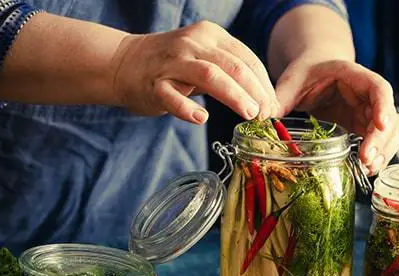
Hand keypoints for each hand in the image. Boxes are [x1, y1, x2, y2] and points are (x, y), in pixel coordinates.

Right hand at [111, 21, 278, 122]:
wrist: (124, 62)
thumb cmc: (173, 65)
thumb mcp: (204, 57)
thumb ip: (231, 72)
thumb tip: (265, 100)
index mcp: (210, 35)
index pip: (246, 58)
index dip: (264, 84)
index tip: (274, 106)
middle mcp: (193, 44)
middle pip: (233, 66)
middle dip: (255, 92)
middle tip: (266, 114)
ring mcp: (172, 63)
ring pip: (210, 75)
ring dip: (233, 95)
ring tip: (249, 114)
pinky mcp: (154, 84)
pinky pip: (172, 96)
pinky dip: (187, 108)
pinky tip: (202, 118)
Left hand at [275, 57, 398, 174]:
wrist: (314, 70)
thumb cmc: (306, 72)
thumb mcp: (291, 82)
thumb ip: (280, 98)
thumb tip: (262, 118)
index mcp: (353, 75)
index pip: (378, 88)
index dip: (383, 106)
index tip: (380, 125)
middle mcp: (368, 94)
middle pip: (389, 116)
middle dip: (381, 140)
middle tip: (366, 160)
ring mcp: (369, 111)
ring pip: (390, 132)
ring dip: (383, 151)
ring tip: (368, 169)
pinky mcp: (364, 126)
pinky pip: (380, 142)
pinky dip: (377, 156)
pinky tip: (366, 168)